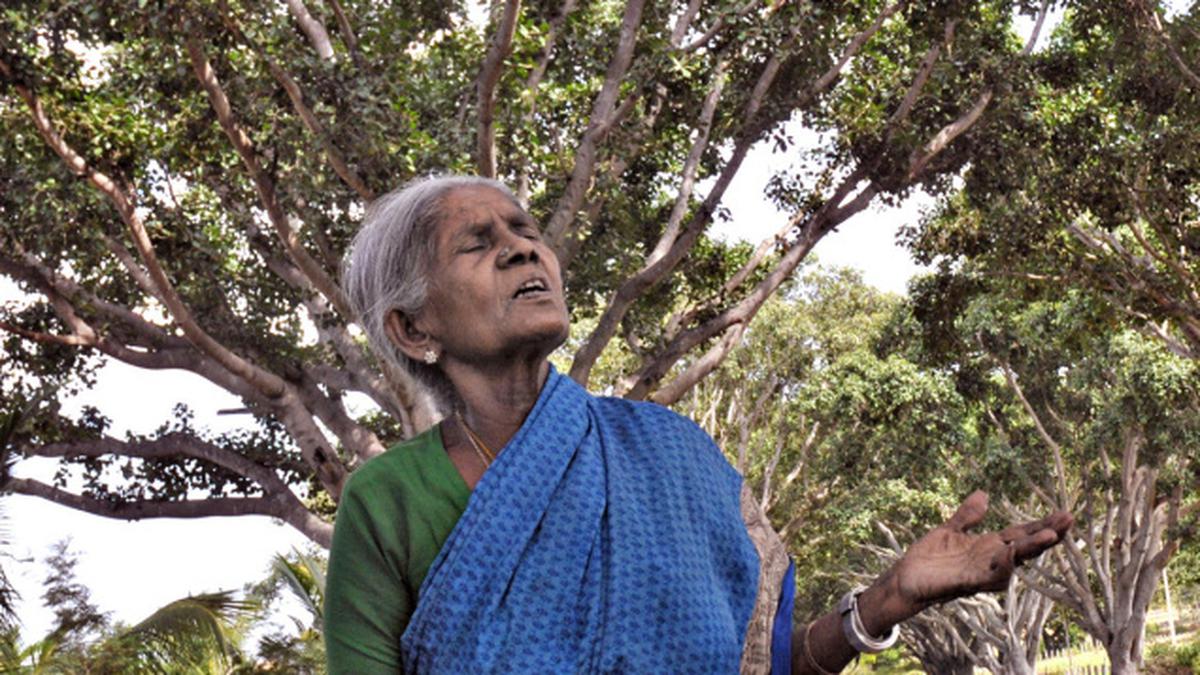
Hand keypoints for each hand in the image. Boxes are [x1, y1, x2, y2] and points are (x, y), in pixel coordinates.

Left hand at [859, 490, 1072, 632]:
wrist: (905, 578)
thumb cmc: (929, 558)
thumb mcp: (949, 529)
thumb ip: (967, 516)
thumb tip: (984, 495)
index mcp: (988, 546)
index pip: (1022, 534)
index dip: (1042, 525)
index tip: (1065, 513)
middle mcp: (990, 560)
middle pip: (1025, 547)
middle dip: (1047, 535)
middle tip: (1069, 520)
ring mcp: (981, 572)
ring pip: (1014, 562)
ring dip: (1031, 550)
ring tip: (1049, 535)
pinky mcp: (967, 583)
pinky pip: (990, 576)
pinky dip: (1002, 566)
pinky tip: (1011, 552)